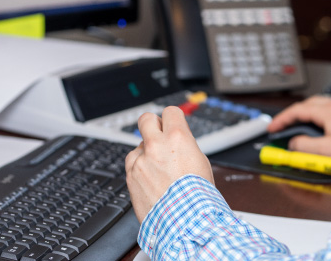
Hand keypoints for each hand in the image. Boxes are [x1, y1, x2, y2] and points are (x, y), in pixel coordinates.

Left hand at [125, 106, 213, 222]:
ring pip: (138, 145)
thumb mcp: (199, 159)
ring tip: (157, 168)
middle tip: (157, 133)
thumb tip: (178, 138)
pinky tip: (150, 179)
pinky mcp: (130, 175)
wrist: (184, 219)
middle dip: (151, 124)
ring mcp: (141, 160)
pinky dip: (139, 168)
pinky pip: (132, 163)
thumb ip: (184, 144)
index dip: (172, 118)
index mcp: (178, 137)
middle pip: (146, 118)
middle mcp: (156, 145)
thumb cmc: (197, 194)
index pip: (170, 111)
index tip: (172, 124)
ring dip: (145, 152)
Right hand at [267, 96, 330, 161]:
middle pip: (307, 104)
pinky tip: (317, 129)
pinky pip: (328, 111)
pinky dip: (316, 117)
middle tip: (282, 127)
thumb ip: (305, 147)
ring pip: (318, 106)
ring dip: (304, 115)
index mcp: (327, 112)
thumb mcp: (327, 152)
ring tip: (297, 128)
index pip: (298, 110)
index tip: (272, 128)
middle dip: (292, 115)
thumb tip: (293, 144)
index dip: (282, 119)